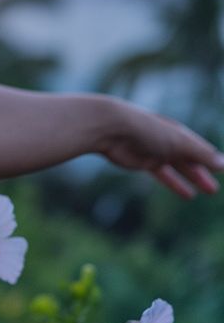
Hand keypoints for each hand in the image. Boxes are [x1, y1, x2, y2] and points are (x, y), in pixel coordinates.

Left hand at [99, 102, 223, 198]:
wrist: (110, 128)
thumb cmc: (145, 130)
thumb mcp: (177, 141)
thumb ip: (200, 153)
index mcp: (177, 131)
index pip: (200, 147)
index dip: (212, 159)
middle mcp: (167, 140)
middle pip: (190, 158)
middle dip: (205, 172)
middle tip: (218, 188)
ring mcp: (154, 151)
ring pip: (178, 166)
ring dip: (193, 178)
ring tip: (209, 191)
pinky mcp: (141, 161)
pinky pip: (163, 174)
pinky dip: (175, 183)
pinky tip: (187, 194)